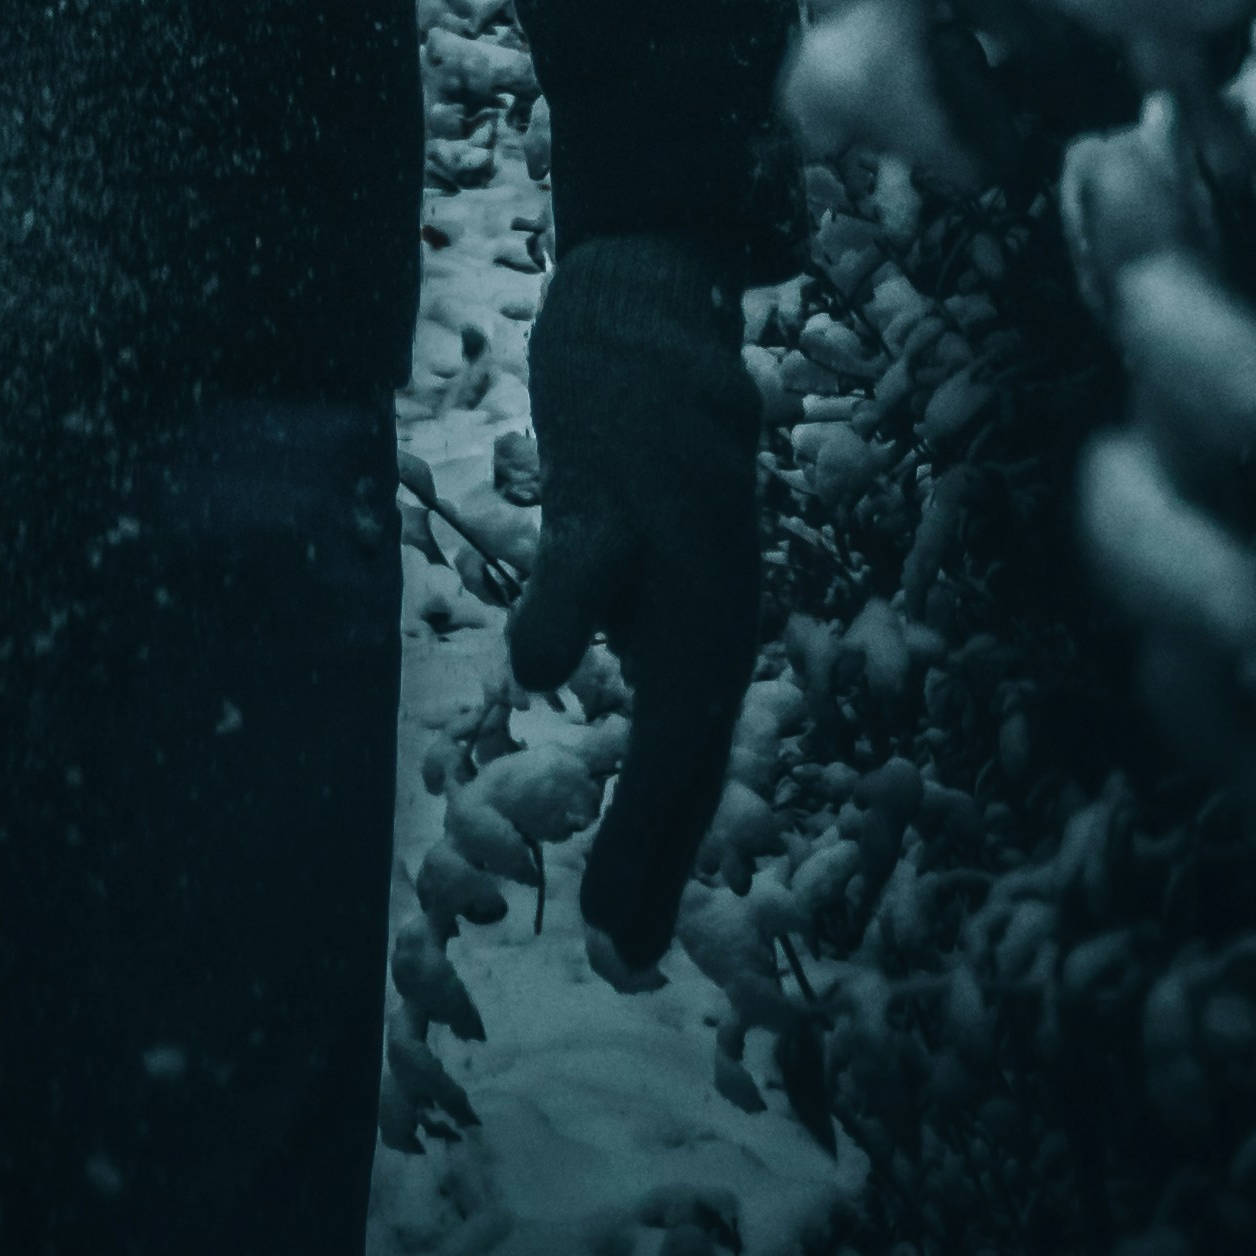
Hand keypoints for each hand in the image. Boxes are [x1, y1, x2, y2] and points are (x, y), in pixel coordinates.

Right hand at [505, 227, 762, 977]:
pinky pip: (596, 553)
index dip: (660, 852)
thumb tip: (586, 691)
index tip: (624, 945)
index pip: (694, 760)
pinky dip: (574, 608)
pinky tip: (541, 665)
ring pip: (678, 666)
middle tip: (620, 947)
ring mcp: (681, 536)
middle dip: (659, 846)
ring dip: (652, 769)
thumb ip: (625, 624)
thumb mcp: (647, 555)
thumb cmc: (642, 451)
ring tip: (615, 841)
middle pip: (695, 739)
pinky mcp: (624, 477)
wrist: (646, 308)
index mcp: (710, 622)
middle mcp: (714, 592)